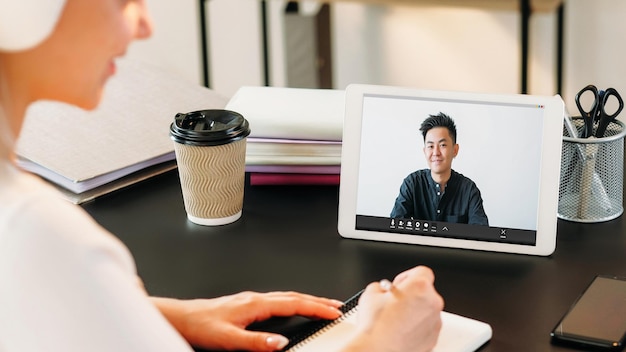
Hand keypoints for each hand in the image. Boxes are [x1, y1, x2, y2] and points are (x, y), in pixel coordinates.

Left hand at [152, 291, 342, 350]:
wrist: (182, 317)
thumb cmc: (201, 325)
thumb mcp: (229, 339)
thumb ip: (257, 342)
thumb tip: (281, 343)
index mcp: (256, 303)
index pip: (294, 304)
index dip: (316, 308)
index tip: (334, 312)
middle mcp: (255, 298)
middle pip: (294, 296)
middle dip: (318, 301)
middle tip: (337, 306)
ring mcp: (251, 299)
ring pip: (286, 296)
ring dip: (307, 300)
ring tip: (321, 305)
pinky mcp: (246, 304)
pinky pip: (278, 299)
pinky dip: (293, 302)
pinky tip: (292, 306)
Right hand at [342, 266, 443, 351]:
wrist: (377, 350)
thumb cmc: (376, 325)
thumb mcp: (371, 293)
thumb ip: (381, 287)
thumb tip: (382, 291)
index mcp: (420, 287)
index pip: (421, 272)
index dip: (407, 277)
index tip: (398, 285)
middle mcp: (432, 303)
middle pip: (425, 292)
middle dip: (410, 295)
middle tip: (394, 303)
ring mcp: (435, 322)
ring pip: (426, 310)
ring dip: (413, 312)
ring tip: (395, 319)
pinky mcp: (432, 338)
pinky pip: (426, 327)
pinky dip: (416, 327)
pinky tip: (399, 330)